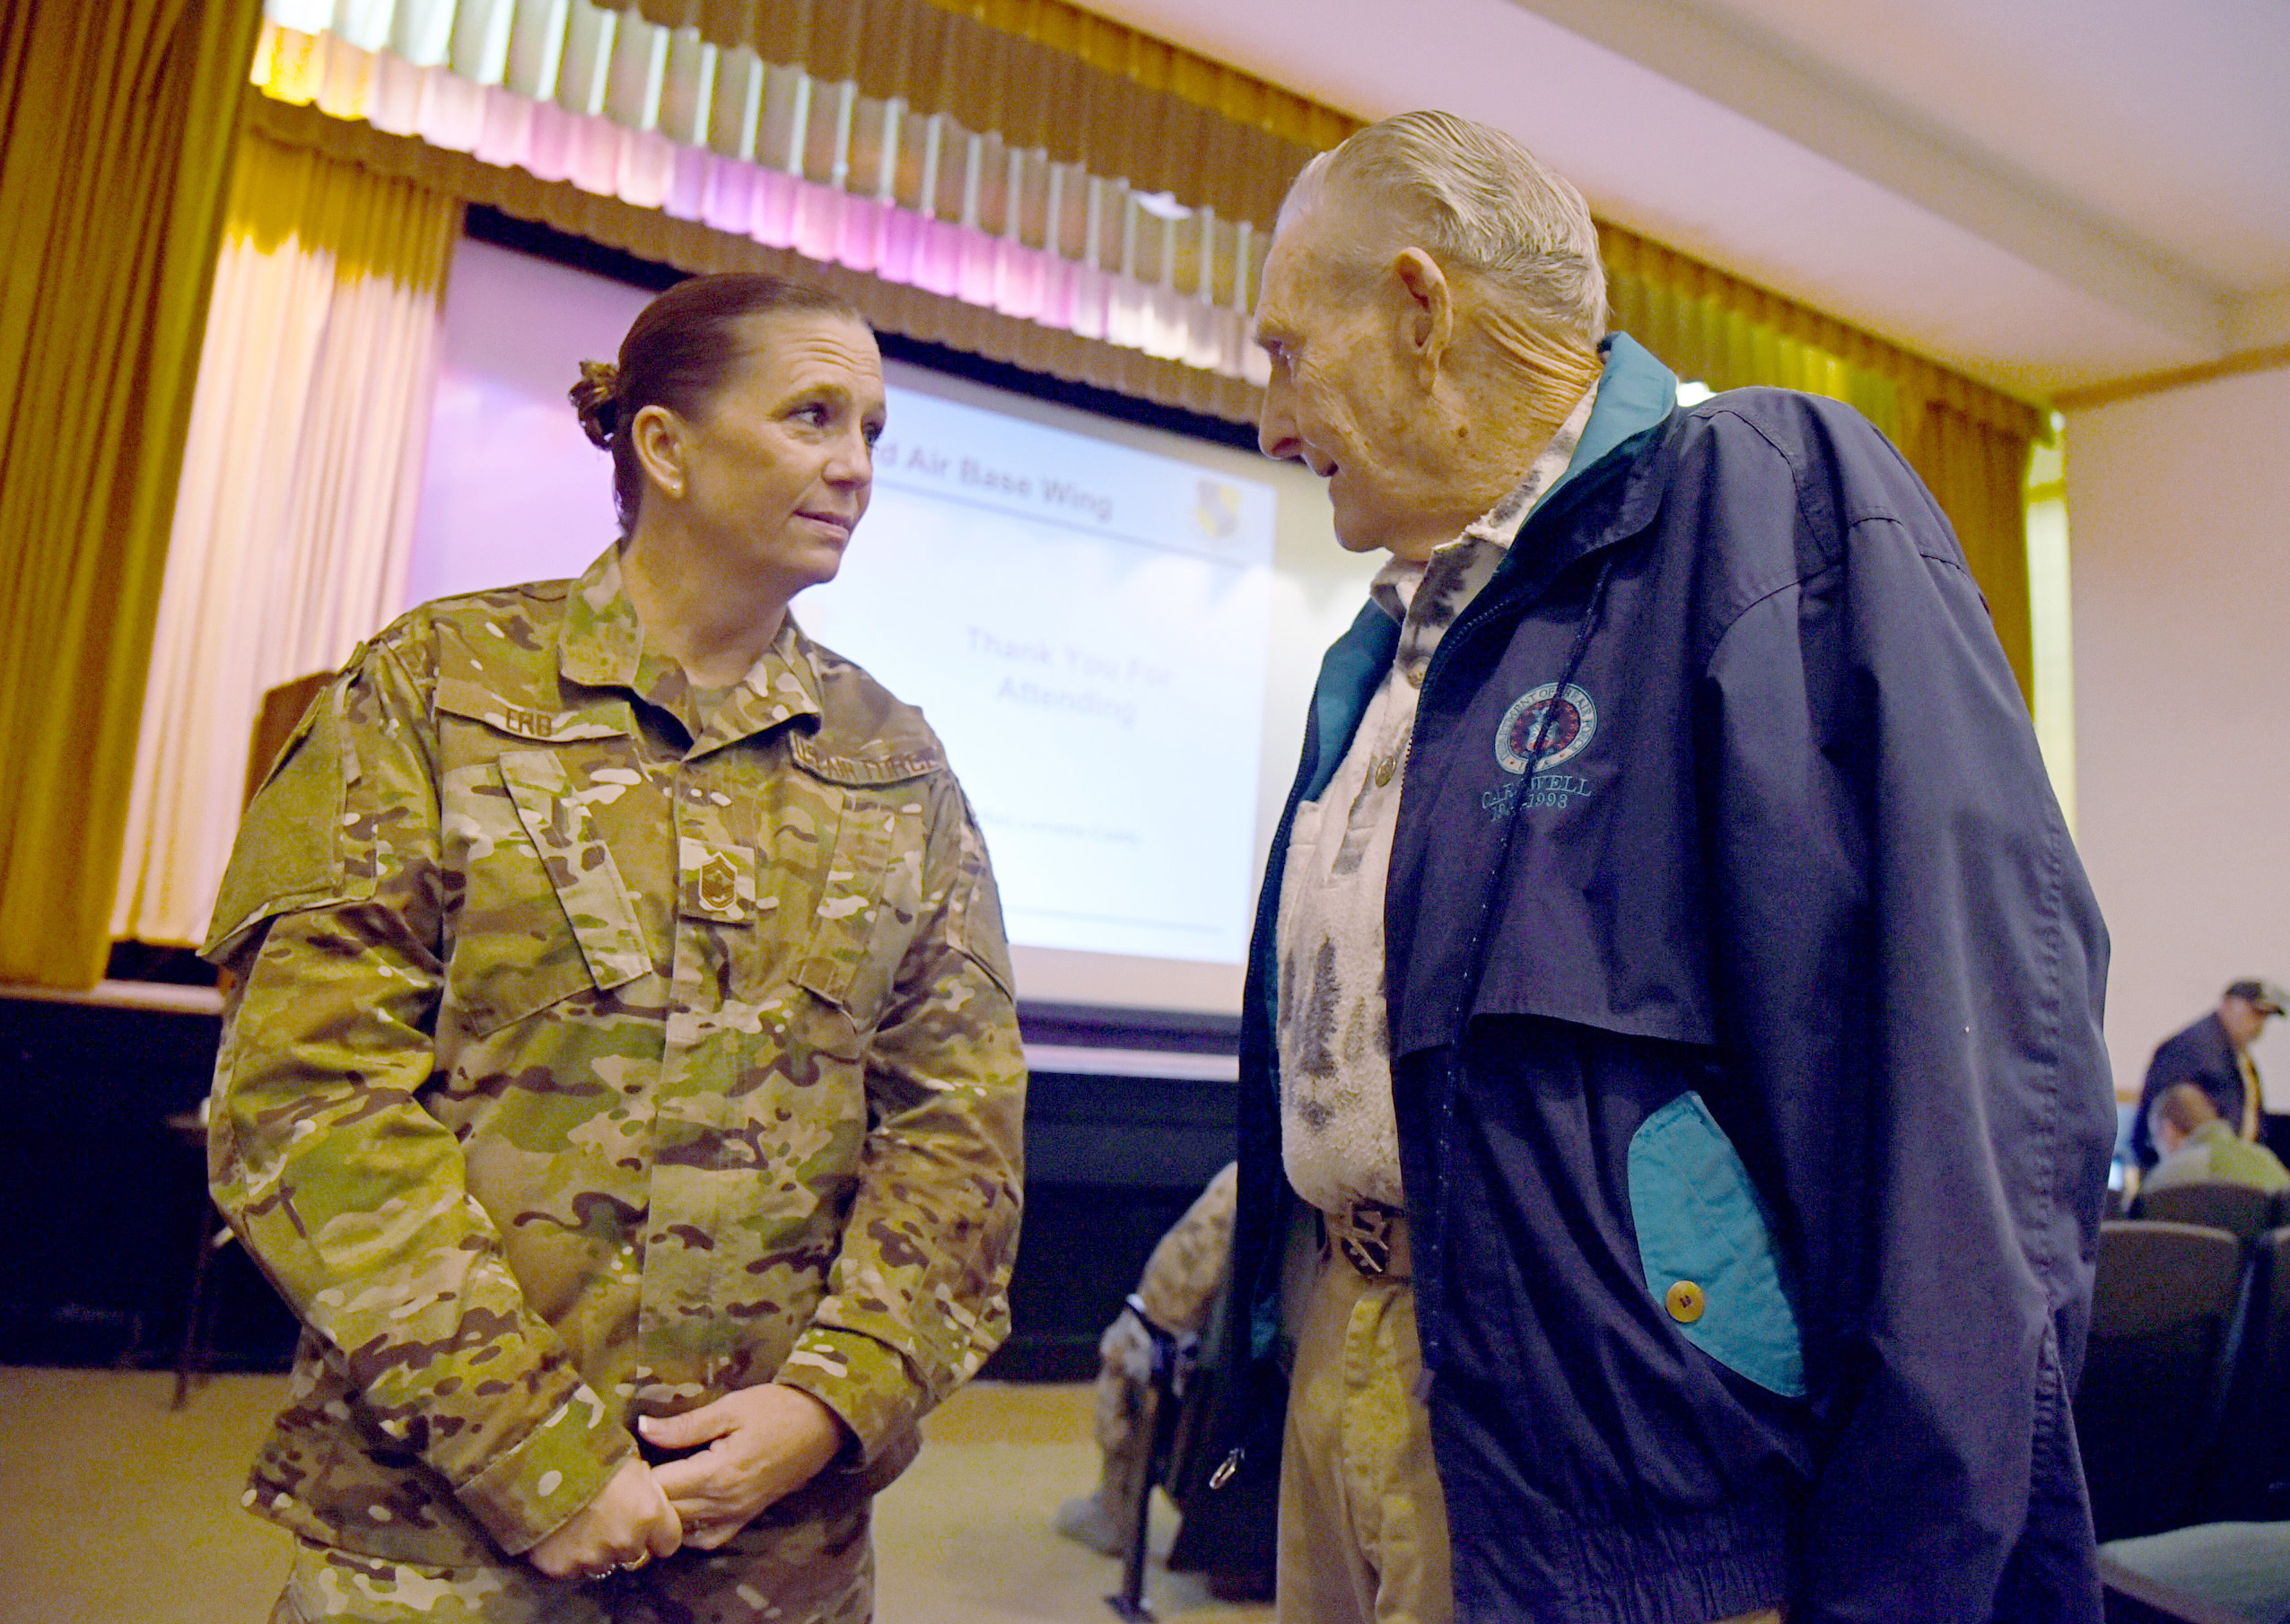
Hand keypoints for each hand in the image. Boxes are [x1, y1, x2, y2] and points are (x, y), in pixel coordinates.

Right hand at [527, 1455, 680, 1580]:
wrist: (538, 1460)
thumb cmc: (590, 1451)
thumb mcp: (632, 1462)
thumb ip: (647, 1490)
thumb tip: (651, 1500)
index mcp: (649, 1514)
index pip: (669, 1543)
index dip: (658, 1533)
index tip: (647, 1524)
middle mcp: (626, 1542)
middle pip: (636, 1555)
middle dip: (627, 1540)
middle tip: (608, 1519)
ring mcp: (593, 1558)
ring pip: (604, 1564)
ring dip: (598, 1550)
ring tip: (581, 1525)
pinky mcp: (562, 1568)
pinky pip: (572, 1569)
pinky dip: (568, 1556)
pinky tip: (560, 1534)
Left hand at [642, 1384, 847, 1549]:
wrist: (824, 1425)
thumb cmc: (777, 1409)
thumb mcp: (731, 1408)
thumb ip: (685, 1425)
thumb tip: (643, 1427)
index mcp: (717, 1473)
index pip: (659, 1487)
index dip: (637, 1474)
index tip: (629, 1457)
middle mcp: (724, 1503)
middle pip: (666, 1511)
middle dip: (646, 1494)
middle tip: (636, 1470)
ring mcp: (736, 1515)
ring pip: (683, 1528)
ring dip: (664, 1511)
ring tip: (657, 1486)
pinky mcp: (746, 1517)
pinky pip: (708, 1538)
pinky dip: (689, 1530)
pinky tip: (682, 1509)